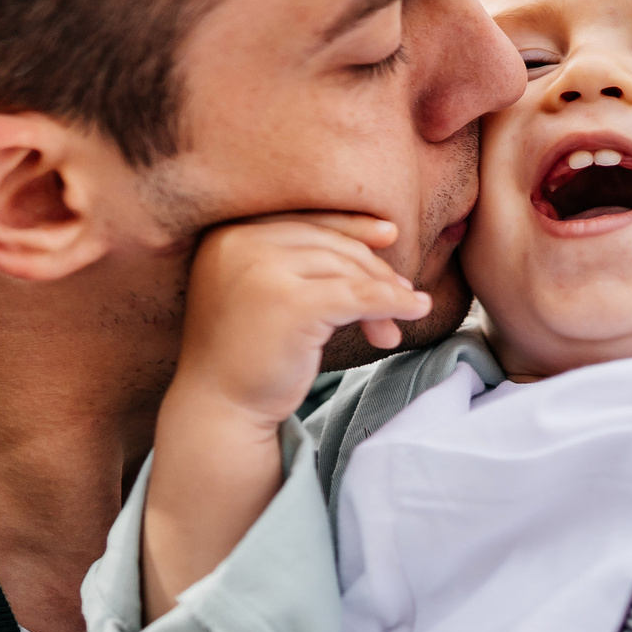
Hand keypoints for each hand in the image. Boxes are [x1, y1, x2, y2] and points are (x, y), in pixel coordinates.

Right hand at [142, 214, 427, 620]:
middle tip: (402, 297)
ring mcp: (262, 271)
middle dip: (371, 271)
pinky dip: (391, 302)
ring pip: (345, 270)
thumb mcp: (267, 292)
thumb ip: (304, 260)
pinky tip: (414, 311)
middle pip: (328, 244)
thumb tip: (384, 233)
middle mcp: (240, 243)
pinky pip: (357, 296)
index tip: (388, 234)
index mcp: (228, 234)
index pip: (303, 221)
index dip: (350, 226)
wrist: (218, 410)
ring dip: (382, 293)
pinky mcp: (290, 304)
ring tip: (394, 326)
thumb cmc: (247, 354)